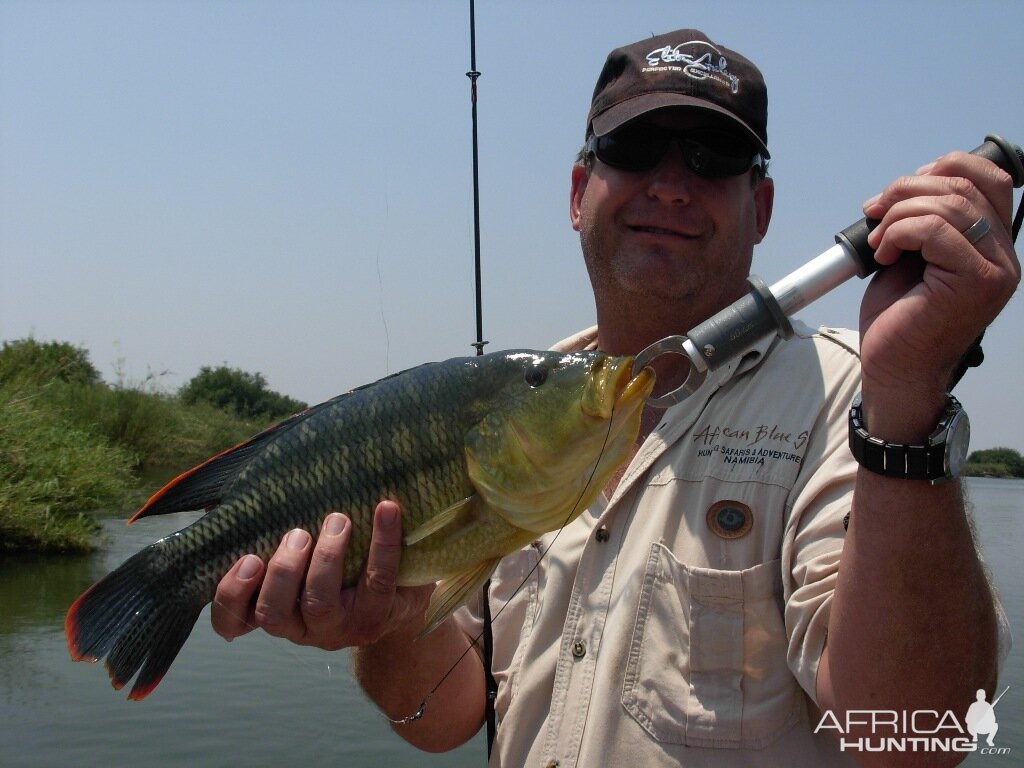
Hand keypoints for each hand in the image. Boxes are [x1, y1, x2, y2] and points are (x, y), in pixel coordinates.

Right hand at [211, 501, 434, 649]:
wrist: (400, 598)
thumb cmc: (339, 567)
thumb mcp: (303, 554)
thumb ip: (269, 531)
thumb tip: (234, 496)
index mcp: (275, 609)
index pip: (232, 622)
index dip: (230, 596)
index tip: (247, 558)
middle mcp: (300, 626)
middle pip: (274, 613)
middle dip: (282, 571)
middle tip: (298, 533)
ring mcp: (337, 628)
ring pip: (319, 604)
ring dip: (326, 558)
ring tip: (337, 521)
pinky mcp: (376, 618)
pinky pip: (378, 581)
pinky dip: (383, 543)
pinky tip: (386, 509)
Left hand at [858, 151, 1018, 411]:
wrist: (894, 369)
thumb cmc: (898, 319)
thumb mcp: (911, 256)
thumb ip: (923, 221)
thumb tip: (905, 186)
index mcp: (992, 245)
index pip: (989, 178)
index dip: (943, 167)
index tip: (899, 191)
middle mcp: (1003, 256)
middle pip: (965, 186)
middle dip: (908, 188)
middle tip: (874, 210)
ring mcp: (995, 269)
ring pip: (950, 204)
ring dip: (899, 212)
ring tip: (878, 239)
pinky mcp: (976, 281)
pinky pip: (934, 230)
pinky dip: (898, 232)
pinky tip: (884, 254)